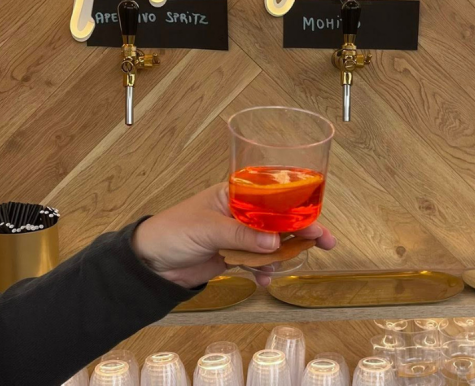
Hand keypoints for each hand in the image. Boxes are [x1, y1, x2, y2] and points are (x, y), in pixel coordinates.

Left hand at [131, 183, 335, 286]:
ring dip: (287, 252)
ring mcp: (238, 235)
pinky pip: (257, 262)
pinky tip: (266, 279)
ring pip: (271, 242)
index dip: (297, 204)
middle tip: (325, 241)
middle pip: (278, 219)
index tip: (316, 216)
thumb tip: (275, 243)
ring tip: (299, 263)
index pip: (272, 196)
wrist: (149, 263)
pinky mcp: (233, 256)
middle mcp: (240, 212)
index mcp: (234, 194)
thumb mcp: (207, 229)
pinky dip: (265, 270)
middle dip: (302, 229)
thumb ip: (241, 235)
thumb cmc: (172, 231)